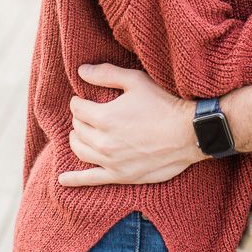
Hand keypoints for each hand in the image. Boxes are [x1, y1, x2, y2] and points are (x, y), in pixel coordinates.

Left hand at [58, 64, 201, 186]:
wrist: (189, 133)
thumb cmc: (164, 103)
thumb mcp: (136, 81)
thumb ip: (106, 74)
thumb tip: (80, 71)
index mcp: (104, 117)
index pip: (77, 108)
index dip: (79, 100)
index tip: (85, 98)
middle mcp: (103, 142)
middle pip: (78, 129)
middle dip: (80, 118)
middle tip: (89, 112)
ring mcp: (111, 161)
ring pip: (80, 150)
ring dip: (77, 139)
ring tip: (82, 132)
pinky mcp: (120, 176)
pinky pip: (90, 180)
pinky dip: (74, 179)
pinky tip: (62, 179)